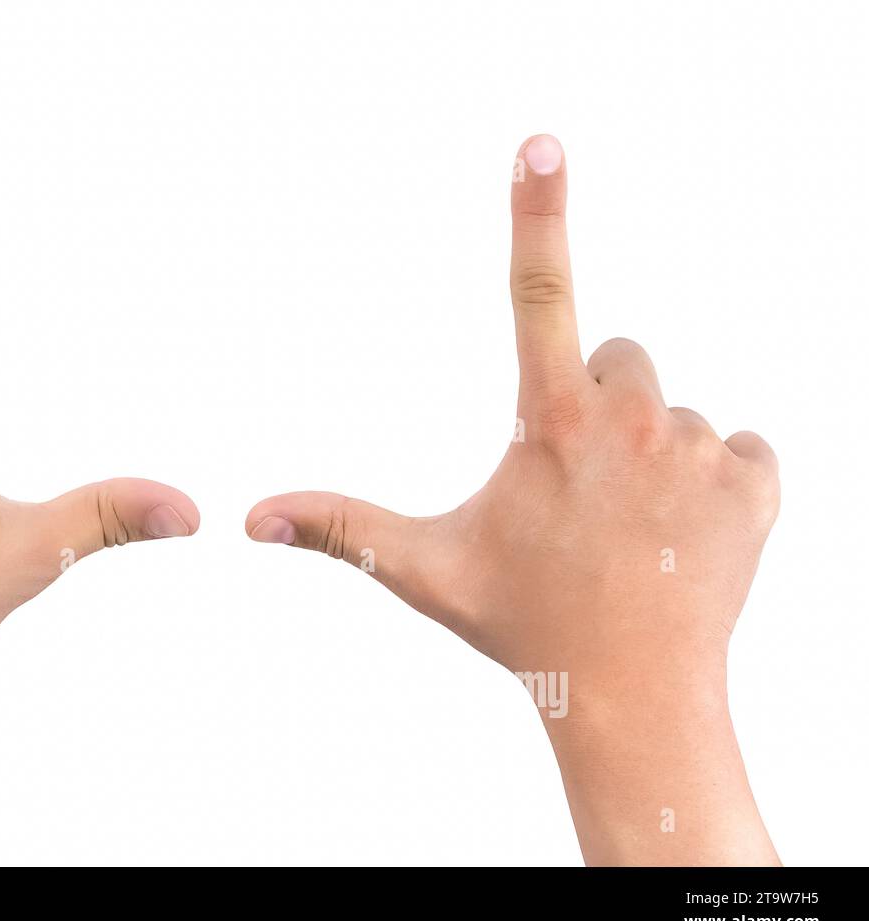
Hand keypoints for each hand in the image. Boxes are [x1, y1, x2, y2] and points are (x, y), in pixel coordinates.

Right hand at [246, 134, 779, 864]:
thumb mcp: (424, 570)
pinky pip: (735, 448)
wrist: (636, 694)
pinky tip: (684, 537)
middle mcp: (630, 419)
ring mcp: (699, 449)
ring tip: (632, 530)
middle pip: (619, 360)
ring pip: (671, 413)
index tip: (541, 144)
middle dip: (598, 407)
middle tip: (581, 490)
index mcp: (548, 424)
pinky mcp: (756, 482)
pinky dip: (714, 482)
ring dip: (652, 454)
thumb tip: (248, 519)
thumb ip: (339, 528)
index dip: (535, 211)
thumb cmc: (524, 625)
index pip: (537, 292)